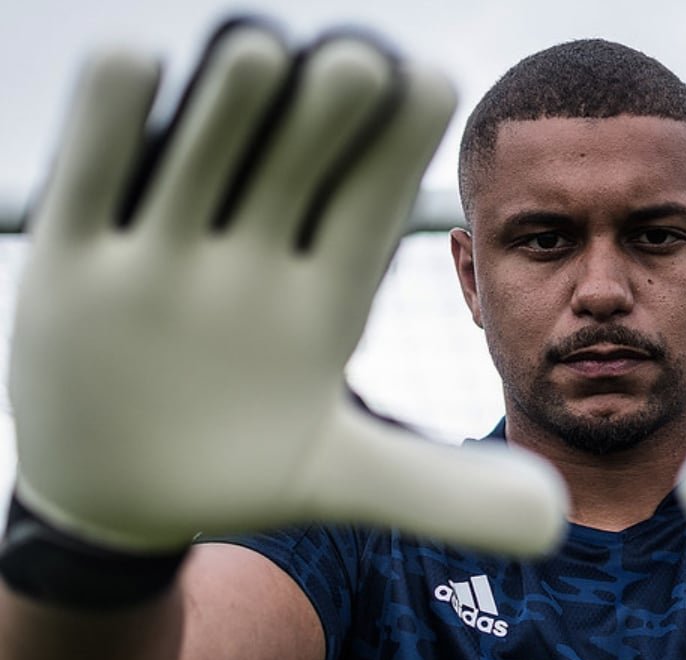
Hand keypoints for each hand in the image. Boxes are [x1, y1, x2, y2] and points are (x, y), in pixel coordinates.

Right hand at [8, 19, 565, 554]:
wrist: (128, 492)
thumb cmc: (249, 467)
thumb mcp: (349, 478)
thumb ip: (447, 493)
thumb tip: (555, 522)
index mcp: (322, 297)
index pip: (363, 208)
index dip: (394, 149)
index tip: (436, 84)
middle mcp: (247, 260)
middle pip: (289, 169)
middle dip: (323, 118)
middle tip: (360, 60)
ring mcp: (159, 257)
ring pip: (196, 162)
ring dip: (226, 107)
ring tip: (263, 51)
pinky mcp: (70, 266)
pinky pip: (89, 182)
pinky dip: (105, 127)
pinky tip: (128, 65)